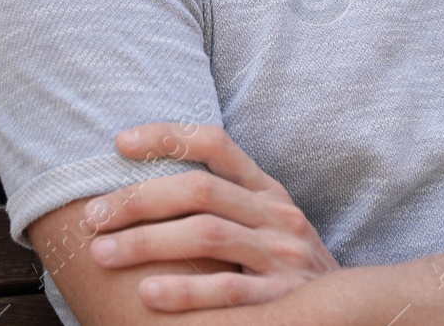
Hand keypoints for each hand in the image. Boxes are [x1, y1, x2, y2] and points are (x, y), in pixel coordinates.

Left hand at [82, 122, 340, 311]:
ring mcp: (283, 255)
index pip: (215, 143)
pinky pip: (230, 290)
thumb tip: (145, 185)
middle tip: (93, 217)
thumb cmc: (286, 267)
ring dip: (147, 242)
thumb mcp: (265, 223)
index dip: (167, 135)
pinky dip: (186, 291)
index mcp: (267, 190)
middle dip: (138, 200)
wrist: (351, 315)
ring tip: (103, 253)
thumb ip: (223, 202)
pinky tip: (148, 295)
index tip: (119, 143)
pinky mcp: (285, 299)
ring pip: (207, 235)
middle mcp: (277, 214)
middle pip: (199, 190)